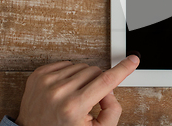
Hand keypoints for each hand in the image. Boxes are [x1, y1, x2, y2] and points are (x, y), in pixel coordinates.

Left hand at [15, 56, 139, 125]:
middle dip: (97, 82)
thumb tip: (110, 89)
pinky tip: (65, 88)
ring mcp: (46, 82)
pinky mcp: (38, 75)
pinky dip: (69, 74)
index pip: (106, 81)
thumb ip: (112, 111)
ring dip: (83, 78)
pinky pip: (66, 64)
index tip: (133, 59)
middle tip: (90, 99)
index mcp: (74, 107)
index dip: (123, 69)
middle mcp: (59, 92)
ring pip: (81, 66)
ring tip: (74, 95)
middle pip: (95, 71)